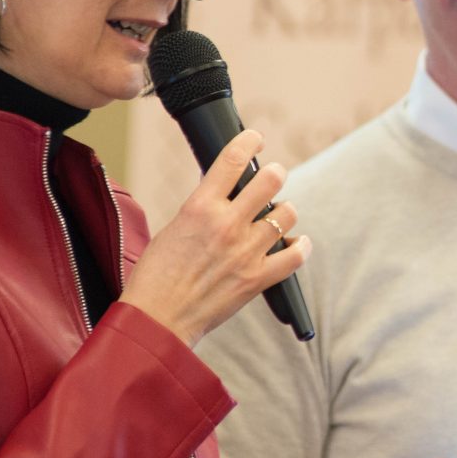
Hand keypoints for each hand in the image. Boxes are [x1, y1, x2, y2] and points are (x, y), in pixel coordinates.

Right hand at [119, 128, 309, 346]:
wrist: (157, 319)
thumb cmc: (156, 276)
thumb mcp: (173, 227)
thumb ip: (202, 208)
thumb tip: (222, 190)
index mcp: (200, 207)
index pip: (232, 159)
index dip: (249, 141)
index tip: (256, 138)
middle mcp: (227, 225)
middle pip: (271, 180)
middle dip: (274, 174)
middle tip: (272, 177)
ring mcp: (246, 252)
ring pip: (287, 214)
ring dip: (285, 211)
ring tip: (278, 214)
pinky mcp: (258, 278)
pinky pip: (295, 255)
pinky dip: (299, 246)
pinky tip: (295, 242)